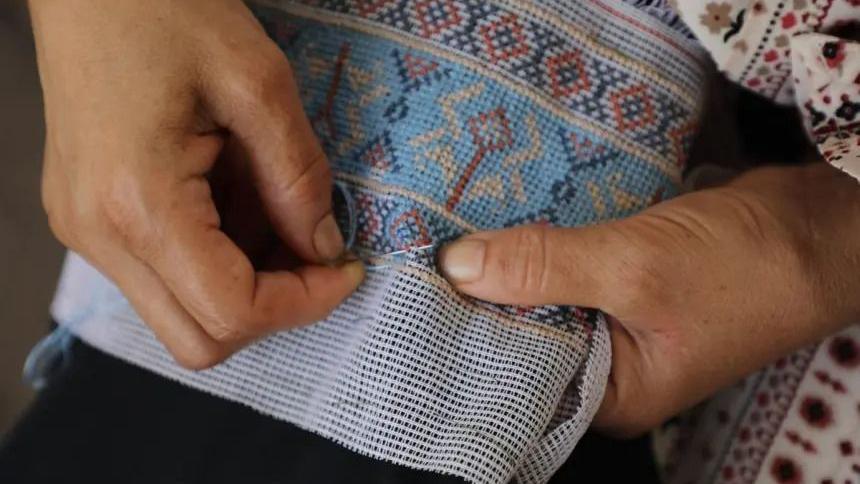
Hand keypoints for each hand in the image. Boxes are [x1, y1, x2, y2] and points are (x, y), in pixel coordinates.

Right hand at [30, 0, 363, 368]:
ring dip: (247, 285)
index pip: (231, 311)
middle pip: (200, 339)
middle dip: (274, 309)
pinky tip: (238, 200)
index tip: (345, 269)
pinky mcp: (91, 220)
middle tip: (316, 256)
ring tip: (274, 210)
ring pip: (182, 315)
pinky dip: (217, 260)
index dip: (304, 303)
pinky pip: (164, 276)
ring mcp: (88, 232)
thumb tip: (324, 248)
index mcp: (138, 203)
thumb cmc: (164, 9)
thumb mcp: (259, 83)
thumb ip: (299, 178)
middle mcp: (100, 235)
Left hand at [439, 163, 859, 435]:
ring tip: (442, 238)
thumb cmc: (746, 265)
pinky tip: (496, 223)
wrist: (820, 221)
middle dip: (480, 298)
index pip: (516, 376)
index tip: (413, 300)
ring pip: (542, 297)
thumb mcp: (636, 268)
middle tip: (418, 259)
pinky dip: (539, 248)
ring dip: (507, 267)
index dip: (465, 338)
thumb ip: (545, 269)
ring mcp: (617, 323)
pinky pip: (566, 269)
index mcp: (611, 395)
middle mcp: (609, 368)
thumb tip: (457, 267)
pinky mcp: (623, 281)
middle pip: (523, 334)